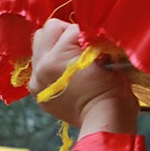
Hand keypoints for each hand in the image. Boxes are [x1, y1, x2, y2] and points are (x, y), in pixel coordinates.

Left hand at [30, 19, 138, 135]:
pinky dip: (52, 64)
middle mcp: (42, 66)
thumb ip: (93, 43)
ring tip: (72, 58)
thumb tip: (89, 32)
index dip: (89, 35)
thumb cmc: (112, 92)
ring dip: (56, 47)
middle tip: (82, 47)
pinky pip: (39, 65)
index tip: (98, 46)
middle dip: (67, 34)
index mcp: (58, 57)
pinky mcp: (37, 90)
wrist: (104, 121)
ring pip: (40, 45)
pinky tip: (66, 73)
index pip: (72, 28)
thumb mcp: (110, 60)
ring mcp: (37, 79)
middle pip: (49, 30)